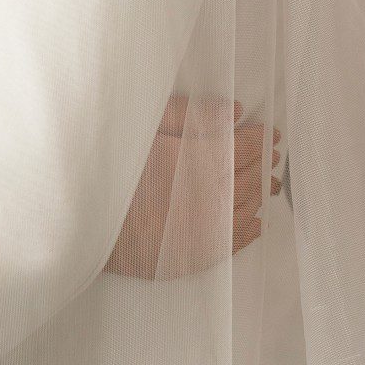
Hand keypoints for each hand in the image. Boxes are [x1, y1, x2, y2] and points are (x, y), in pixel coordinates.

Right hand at [105, 95, 280, 280]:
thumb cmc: (114, 171)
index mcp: (203, 161)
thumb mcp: (144, 128)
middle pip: (249, 178)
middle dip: (263, 164)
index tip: (269, 133)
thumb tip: (232, 110)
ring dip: (261, 194)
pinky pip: (236, 241)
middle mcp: (215, 196)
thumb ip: (188, 114)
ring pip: (247, 208)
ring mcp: (210, 229)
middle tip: (274, 157)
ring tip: (270, 185)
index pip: (243, 147)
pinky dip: (250, 229)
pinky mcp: (199, 254)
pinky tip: (256, 222)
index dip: (258, 139)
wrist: (90, 224)